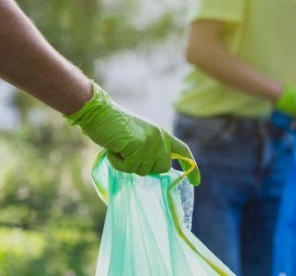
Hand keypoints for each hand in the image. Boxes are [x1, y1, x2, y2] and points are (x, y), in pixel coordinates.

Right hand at [65, 81, 199, 184]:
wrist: (99, 112)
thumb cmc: (113, 125)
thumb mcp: (138, 135)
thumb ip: (149, 149)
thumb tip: (151, 169)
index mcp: (162, 133)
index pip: (182, 151)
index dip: (191, 167)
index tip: (197, 181)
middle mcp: (160, 137)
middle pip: (162, 169)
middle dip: (145, 168)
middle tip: (129, 155)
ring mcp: (150, 142)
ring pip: (142, 171)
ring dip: (126, 164)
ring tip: (119, 147)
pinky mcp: (138, 147)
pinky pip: (129, 169)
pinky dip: (118, 163)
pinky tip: (113, 149)